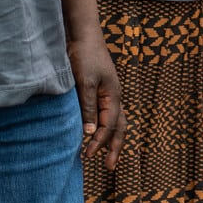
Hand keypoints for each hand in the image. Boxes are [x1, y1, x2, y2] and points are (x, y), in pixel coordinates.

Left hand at [71, 35, 126, 168]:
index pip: (109, 127)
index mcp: (113, 97)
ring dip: (111, 139)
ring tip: (107, 155)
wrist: (83, 35)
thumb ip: (87, 108)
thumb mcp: (84, 83)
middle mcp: (114, 97)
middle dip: (114, 147)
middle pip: (119, 128)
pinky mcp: (100, 91)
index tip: (87, 156)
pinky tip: (95, 133)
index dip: (99, 142)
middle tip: (109, 167)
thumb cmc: (84, 57)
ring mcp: (109, 94)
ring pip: (115, 122)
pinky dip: (103, 127)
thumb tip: (88, 134)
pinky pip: (106, 114)